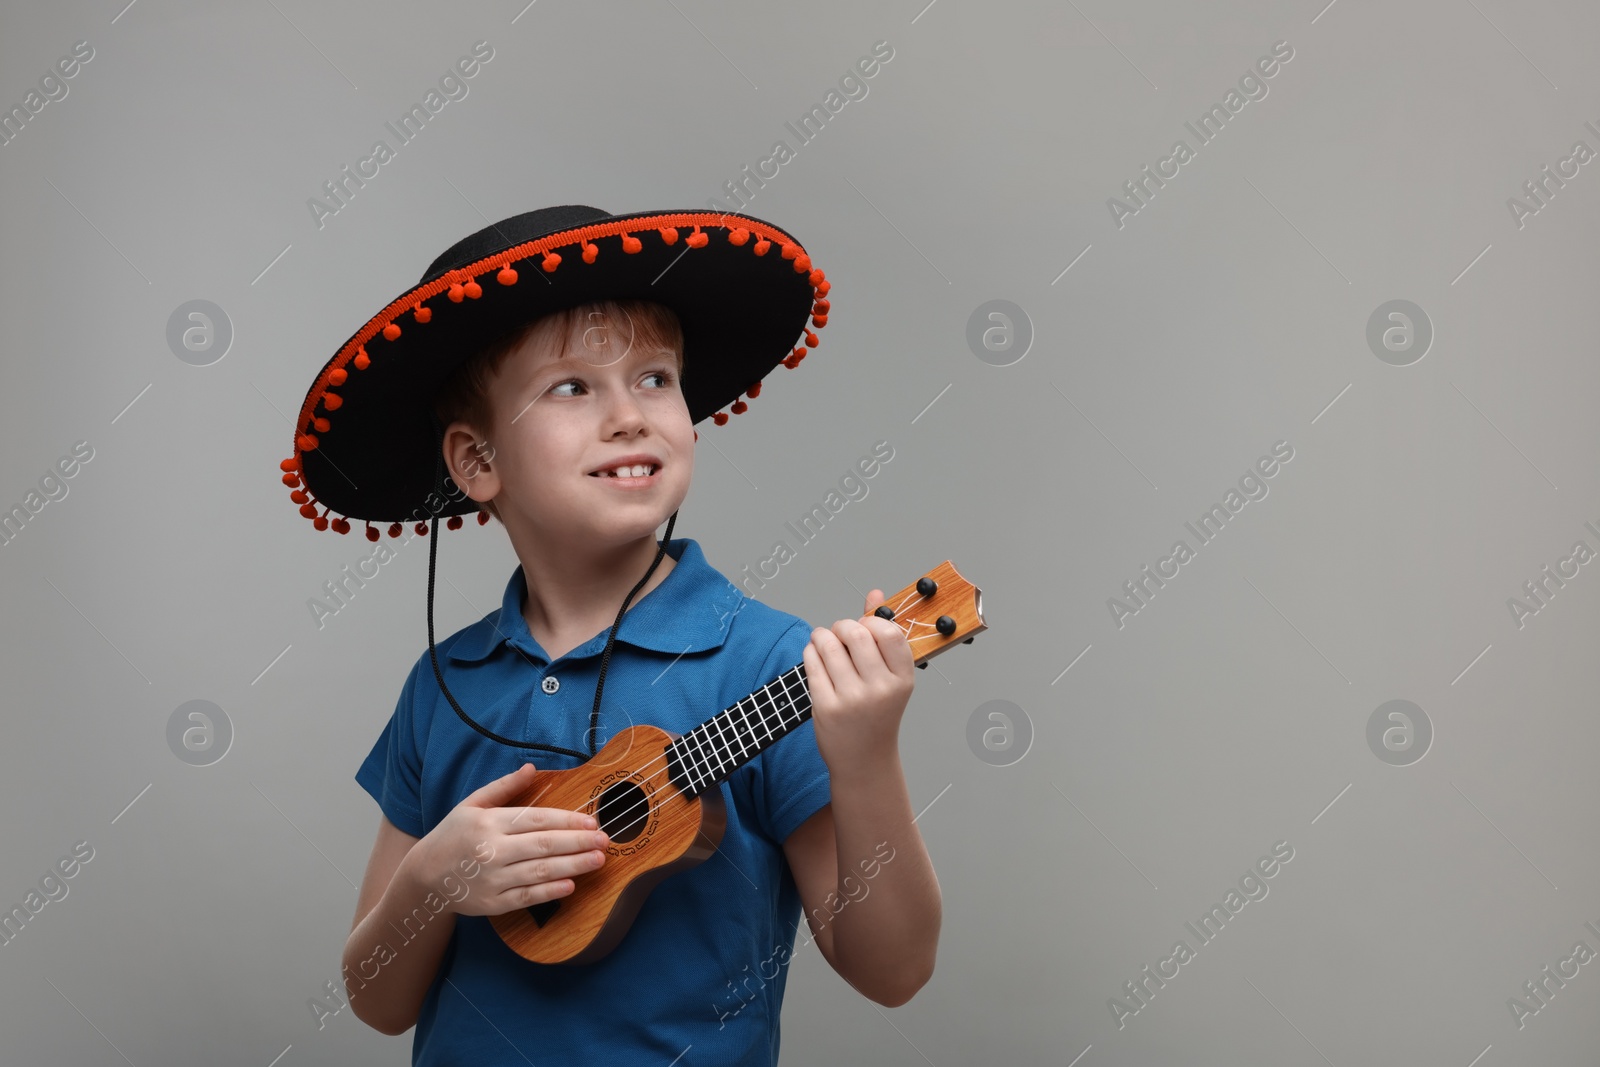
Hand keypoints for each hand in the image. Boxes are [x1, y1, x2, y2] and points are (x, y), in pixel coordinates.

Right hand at [404, 764, 611, 917]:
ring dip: (573, 866)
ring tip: (598, 860)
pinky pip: (527, 897)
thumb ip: (503, 787)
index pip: (536, 820)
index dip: (567, 820)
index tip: (592, 821)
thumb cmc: (452, 836)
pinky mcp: (493, 903)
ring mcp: (492, 879)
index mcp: (489, 823)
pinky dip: (550, 892)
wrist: (423, 877)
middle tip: (605, 840)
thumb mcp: (471, 804)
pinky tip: (571, 885)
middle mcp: (491, 851)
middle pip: (544, 845)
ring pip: (540, 872)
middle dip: (578, 842)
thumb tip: (532, 769)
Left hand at [801, 589, 915, 777]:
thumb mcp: (889, 677)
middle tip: (839, 632)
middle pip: (856, 633)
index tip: (864, 628)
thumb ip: (882, 634)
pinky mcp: (826, 707)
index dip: (872, 622)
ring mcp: (852, 699)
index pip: (889, 632)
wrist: (864, 759)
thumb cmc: (878, 713)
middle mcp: (880, 689)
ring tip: (823, 640)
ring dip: (821, 635)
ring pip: (829, 645)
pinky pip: (812, 663)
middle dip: (842, 626)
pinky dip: (810, 651)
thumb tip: (876, 594)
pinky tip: (815, 655)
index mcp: (903, 679)